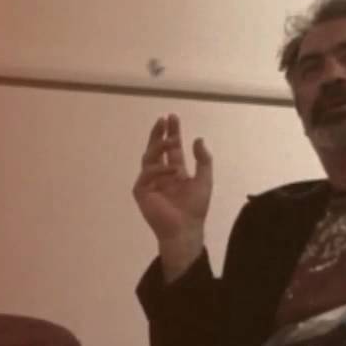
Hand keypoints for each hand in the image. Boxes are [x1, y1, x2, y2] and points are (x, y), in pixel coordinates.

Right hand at [132, 114, 213, 278]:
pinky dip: (159, 170)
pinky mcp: (141, 192)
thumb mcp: (204, 180)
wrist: (186, 228)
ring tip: (172, 140)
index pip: (171, 149)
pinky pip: (146, 175)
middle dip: (159, 133)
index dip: (172, 132)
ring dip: (159, 146)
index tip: (172, 117)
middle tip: (164, 119)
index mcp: (174, 172)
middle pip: (157, 149)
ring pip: (149, 158)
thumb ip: (203, 160)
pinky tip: (172, 171)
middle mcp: (160, 174)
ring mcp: (149, 182)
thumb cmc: (195, 207)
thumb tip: (198, 139)